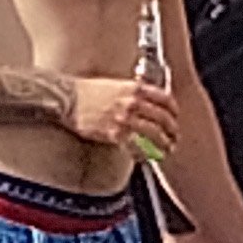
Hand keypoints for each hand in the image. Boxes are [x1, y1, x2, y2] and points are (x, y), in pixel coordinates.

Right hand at [64, 75, 179, 156]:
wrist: (67, 99)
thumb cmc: (88, 92)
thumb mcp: (116, 84)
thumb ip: (134, 92)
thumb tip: (147, 102)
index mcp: (135, 88)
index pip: (166, 100)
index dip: (174, 112)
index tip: (175, 119)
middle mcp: (133, 102)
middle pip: (164, 119)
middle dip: (172, 132)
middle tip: (174, 140)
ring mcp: (125, 118)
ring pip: (154, 134)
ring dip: (163, 145)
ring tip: (166, 151)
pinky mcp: (115, 133)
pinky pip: (137, 146)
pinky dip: (144, 153)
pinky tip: (145, 157)